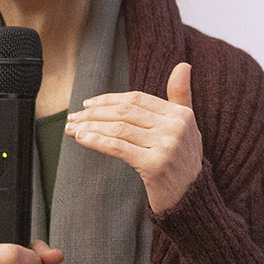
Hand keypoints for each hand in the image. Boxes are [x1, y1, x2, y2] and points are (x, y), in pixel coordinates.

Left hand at [65, 62, 201, 213]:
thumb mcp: (187, 126)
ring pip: (119, 129)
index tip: (88, 103)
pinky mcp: (155, 166)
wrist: (191, 198)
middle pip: (126, 112)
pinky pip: (118, 148)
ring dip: (90, 127)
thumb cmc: (183, 160)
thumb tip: (183, 65)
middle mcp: (176, 127)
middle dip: (94, 112)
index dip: (109, 99)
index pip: (138, 99)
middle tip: (74, 116)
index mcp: (182, 114)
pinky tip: (82, 139)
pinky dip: (97, 141)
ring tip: (72, 128)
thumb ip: (181, 95)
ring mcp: (166, 146)